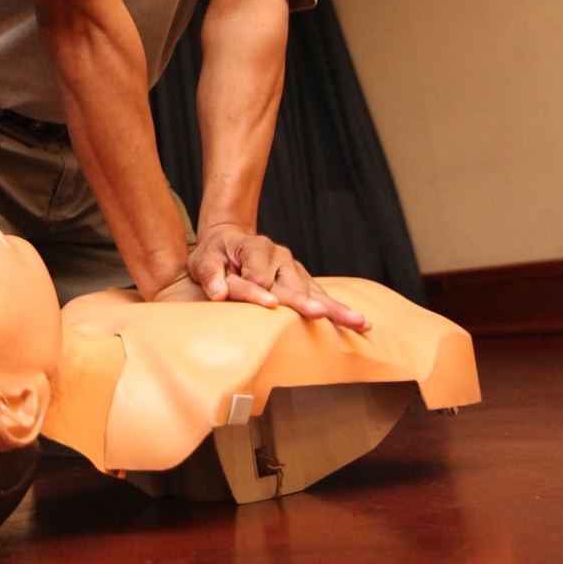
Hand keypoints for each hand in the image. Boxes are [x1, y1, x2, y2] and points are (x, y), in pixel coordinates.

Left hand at [186, 224, 370, 329]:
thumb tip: (219, 294)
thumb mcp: (202, 261)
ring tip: (358, 322)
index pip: (258, 277)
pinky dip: (338, 309)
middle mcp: (279, 256)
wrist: (229, 241)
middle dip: (304, 302)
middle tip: (318, 314)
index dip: (259, 292)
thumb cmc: (214, 255)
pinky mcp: (301, 280)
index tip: (269, 305)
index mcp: (255, 247)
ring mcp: (293, 268)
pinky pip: (321, 296)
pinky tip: (359, 322)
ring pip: (314, 292)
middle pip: (291, 286)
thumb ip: (210, 276)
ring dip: (334, 308)